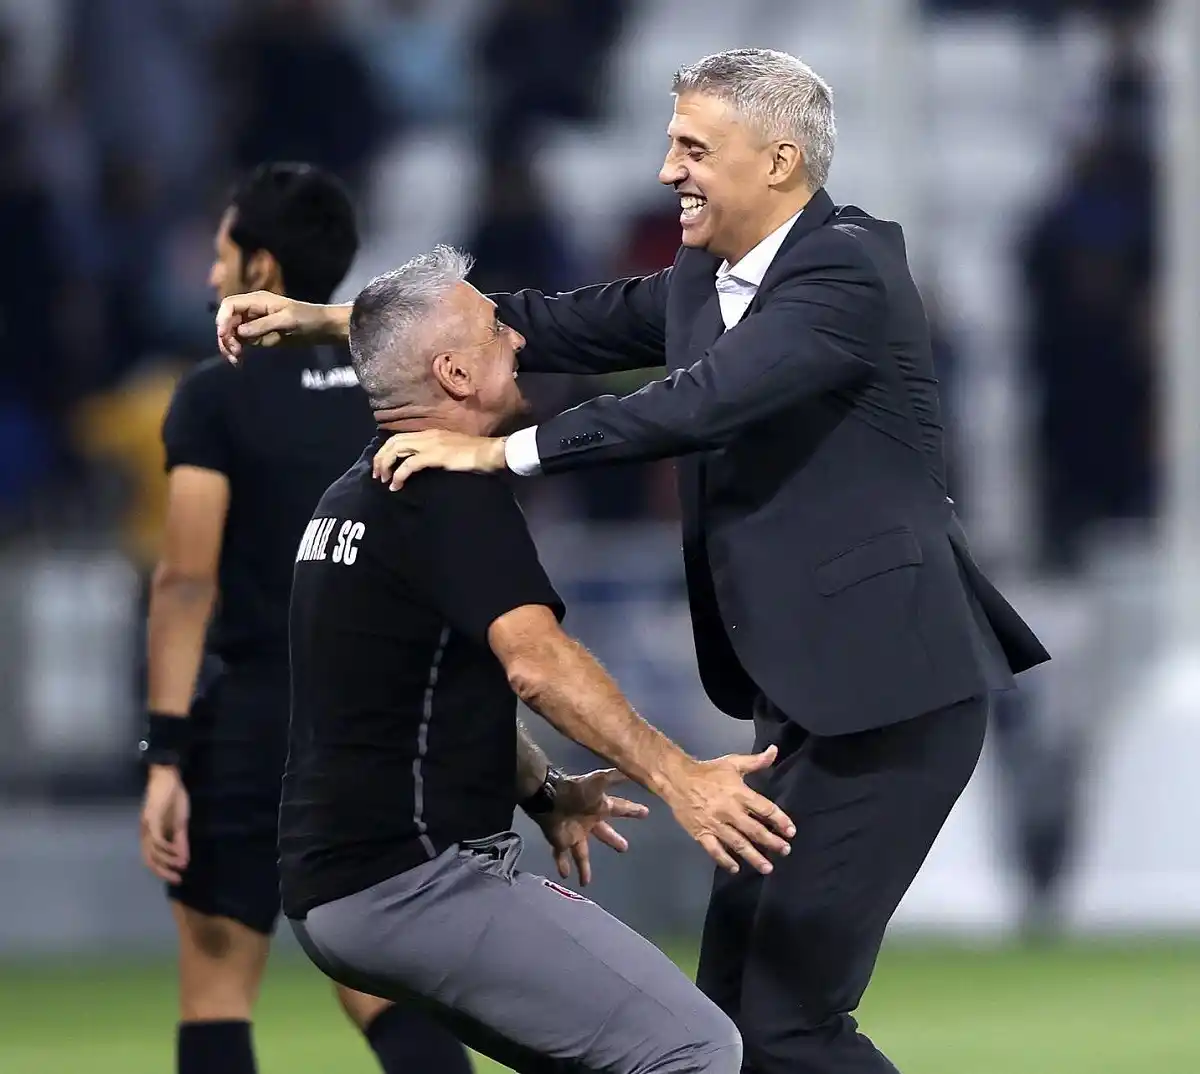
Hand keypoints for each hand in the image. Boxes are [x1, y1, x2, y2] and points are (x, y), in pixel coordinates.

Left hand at [140, 765, 190, 883]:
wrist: (168, 777)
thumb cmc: (173, 798)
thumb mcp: (180, 823)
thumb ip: (180, 841)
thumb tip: (183, 859)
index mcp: (150, 835)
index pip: (152, 859)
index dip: (163, 871)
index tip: (178, 878)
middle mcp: (145, 834)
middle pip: (150, 860)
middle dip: (163, 872)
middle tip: (177, 879)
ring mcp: (148, 827)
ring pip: (153, 852)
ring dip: (167, 861)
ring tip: (181, 864)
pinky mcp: (152, 818)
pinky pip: (157, 838)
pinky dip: (166, 848)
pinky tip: (176, 851)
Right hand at [215, 291, 344, 362]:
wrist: (322, 328)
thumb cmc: (308, 319)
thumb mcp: (287, 321)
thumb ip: (263, 325)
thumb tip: (240, 332)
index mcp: (257, 300)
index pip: (229, 305)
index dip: (222, 319)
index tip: (224, 335)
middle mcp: (252, 310)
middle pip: (227, 321)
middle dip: (226, 337)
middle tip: (234, 353)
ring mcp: (254, 323)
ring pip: (231, 333)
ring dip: (229, 346)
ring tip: (236, 360)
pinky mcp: (258, 336)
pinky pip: (241, 342)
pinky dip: (237, 351)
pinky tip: (239, 362)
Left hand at [372, 430, 506, 489]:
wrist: (489, 453)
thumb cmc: (475, 454)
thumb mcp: (451, 450)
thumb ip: (436, 453)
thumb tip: (423, 464)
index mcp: (430, 433)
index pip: (399, 437)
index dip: (386, 451)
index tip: (383, 467)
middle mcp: (427, 435)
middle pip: (393, 442)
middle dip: (380, 458)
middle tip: (377, 475)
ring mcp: (430, 444)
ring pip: (397, 450)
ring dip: (385, 465)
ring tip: (383, 480)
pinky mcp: (434, 455)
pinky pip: (408, 465)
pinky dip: (398, 476)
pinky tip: (396, 486)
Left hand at [534, 769, 648, 886]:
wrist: (550, 797)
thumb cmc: (576, 790)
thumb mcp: (598, 780)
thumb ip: (615, 776)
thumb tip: (634, 771)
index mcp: (600, 807)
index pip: (620, 808)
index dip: (633, 811)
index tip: (646, 813)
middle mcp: (588, 821)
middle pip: (604, 834)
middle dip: (614, 840)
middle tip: (624, 848)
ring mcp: (574, 833)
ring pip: (581, 853)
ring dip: (584, 867)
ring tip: (586, 882)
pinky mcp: (560, 840)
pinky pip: (561, 855)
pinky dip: (563, 864)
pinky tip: (565, 876)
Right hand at [660, 745, 793, 875]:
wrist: (677, 779)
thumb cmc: (708, 772)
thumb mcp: (733, 763)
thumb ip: (756, 761)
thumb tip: (775, 750)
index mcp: (739, 793)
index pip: (765, 809)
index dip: (780, 821)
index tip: (791, 831)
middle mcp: (729, 810)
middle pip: (755, 830)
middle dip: (772, 842)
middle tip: (785, 851)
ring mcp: (715, 824)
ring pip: (738, 844)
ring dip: (754, 857)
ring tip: (767, 867)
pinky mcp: (701, 833)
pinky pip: (714, 850)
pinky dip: (725, 860)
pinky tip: (735, 868)